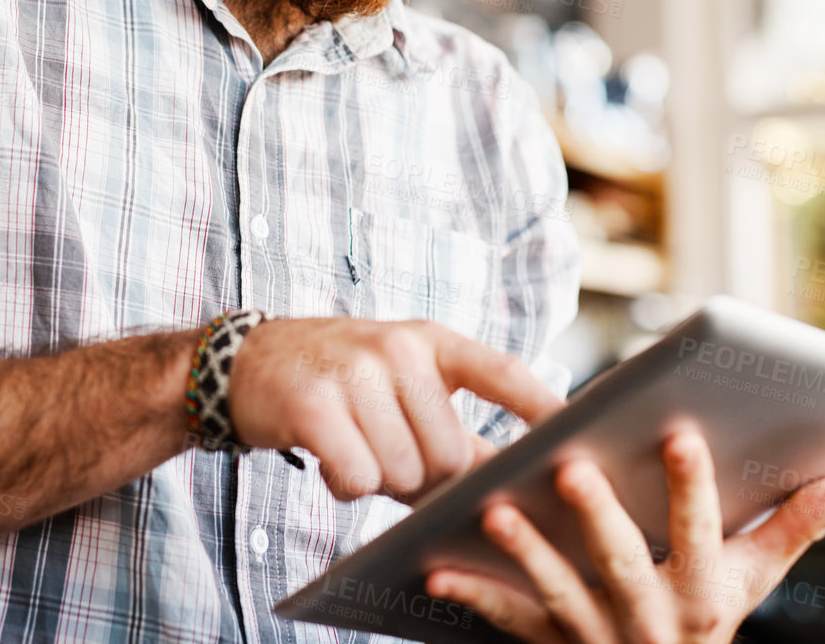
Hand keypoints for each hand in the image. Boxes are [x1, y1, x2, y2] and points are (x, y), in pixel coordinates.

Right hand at [228, 317, 561, 502]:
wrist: (244, 362)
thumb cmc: (337, 381)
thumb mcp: (397, 380)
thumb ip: (448, 422)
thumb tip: (502, 480)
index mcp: (430, 340)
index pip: (500, 372)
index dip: (541, 405)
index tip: (579, 431)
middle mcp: (398, 348)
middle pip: (449, 453)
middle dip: (422, 473)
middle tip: (386, 450)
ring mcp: (356, 372)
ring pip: (403, 472)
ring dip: (378, 478)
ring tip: (352, 443)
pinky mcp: (315, 404)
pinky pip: (357, 476)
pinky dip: (343, 483)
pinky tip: (327, 456)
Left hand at [424, 427, 824, 642]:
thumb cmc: (710, 619)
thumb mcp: (754, 583)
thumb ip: (795, 527)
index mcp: (704, 594)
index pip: (703, 534)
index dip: (693, 487)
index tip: (681, 431)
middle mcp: (653, 621)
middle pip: (623, 564)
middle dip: (598, 517)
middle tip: (569, 467)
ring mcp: (600, 639)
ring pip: (559, 594)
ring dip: (526, 553)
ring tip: (494, 507)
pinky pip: (510, 623)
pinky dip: (475, 596)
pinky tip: (438, 570)